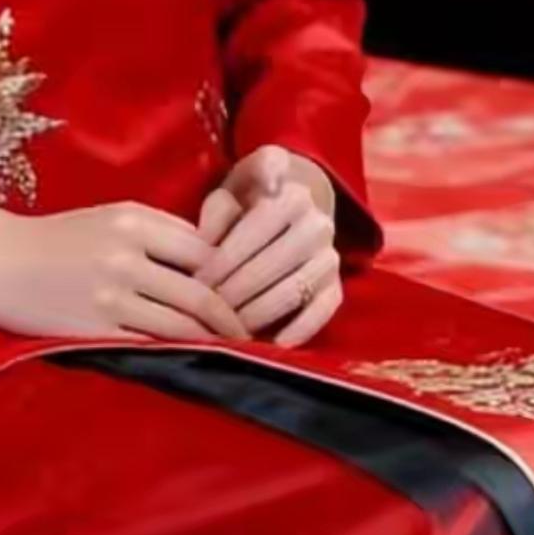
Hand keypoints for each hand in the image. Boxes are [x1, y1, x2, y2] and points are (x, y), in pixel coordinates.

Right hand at [0, 201, 249, 343]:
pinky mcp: (93, 327)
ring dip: (215, 341)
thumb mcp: (108, 218)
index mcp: (133, 221)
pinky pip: (149, 344)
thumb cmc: (54, 239)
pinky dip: (178, 354)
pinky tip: (195, 362)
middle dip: (235, 317)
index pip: (204, 250)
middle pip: (202, 291)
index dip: (235, 274)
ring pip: (181, 323)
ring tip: (237, 354)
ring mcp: (110, 293)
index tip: (255, 292)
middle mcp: (126, 254)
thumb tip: (211, 261)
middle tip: (259, 335)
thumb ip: (157, 233)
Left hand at [194, 145, 342, 346]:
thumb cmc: (249, 201)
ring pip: (295, 289)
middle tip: (206, 310)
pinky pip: (324, 309)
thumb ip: (218, 210)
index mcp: (293, 196)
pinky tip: (277, 342)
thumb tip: (206, 239)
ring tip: (229, 327)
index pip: (254, 231)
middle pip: (273, 264)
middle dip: (235, 291)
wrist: (290, 207)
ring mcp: (331, 256)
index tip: (197, 279)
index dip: (223, 259)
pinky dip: (303, 327)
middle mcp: (318, 224)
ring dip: (259, 312)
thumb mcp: (231, 192)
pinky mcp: (337, 284)